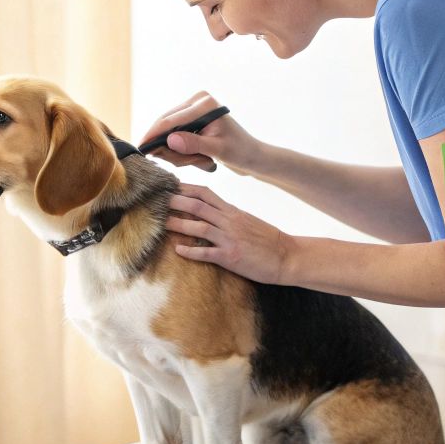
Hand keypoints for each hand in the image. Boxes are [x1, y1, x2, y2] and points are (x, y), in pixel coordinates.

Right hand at [139, 92, 266, 175]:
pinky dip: (181, 151)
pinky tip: (197, 159)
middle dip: (169, 147)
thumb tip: (169, 140)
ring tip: (200, 161)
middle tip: (182, 163)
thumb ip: (194, 144)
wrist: (253, 156)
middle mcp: (197, 102)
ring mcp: (194, 111)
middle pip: (166, 125)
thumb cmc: (240, 151)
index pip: (171, 119)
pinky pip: (175, 137)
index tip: (141, 148)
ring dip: (178, 152)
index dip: (154, 134)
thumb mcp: (218, 150)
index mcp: (204, 103)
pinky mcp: (192, 121)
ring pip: (169, 133)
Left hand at [166, 183, 294, 284]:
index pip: (206, 193)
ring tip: (160, 223)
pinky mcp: (231, 257)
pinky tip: (178, 251)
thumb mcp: (248, 221)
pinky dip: (191, 251)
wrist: (287, 256)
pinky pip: (207, 253)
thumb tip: (210, 211)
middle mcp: (229, 222)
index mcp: (233, 212)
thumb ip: (228, 215)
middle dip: (176, 202)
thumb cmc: (268, 240)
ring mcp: (230, 239)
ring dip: (178, 224)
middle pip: (198, 206)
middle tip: (157, 200)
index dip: (186, 188)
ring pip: (199, 227)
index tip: (169, 186)